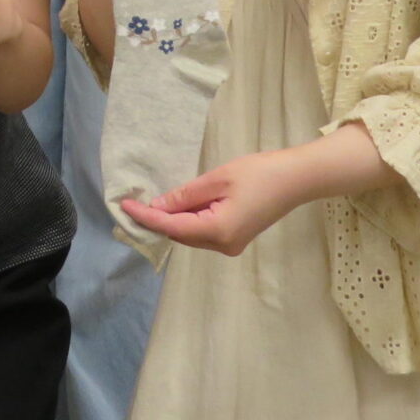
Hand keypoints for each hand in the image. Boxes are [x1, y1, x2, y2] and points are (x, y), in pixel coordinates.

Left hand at [121, 150, 305, 256]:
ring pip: (191, 235)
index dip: (146, 217)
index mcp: (218, 231)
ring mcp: (231, 245)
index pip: (172, 227)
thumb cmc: (258, 173)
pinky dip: (189, 221)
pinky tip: (180, 207)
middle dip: (157, 220)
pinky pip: (204, 232)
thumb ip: (185, 196)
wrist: (296, 179)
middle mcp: (223, 245)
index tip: (124, 206)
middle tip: (135, 203)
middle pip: (180, 234)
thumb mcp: (217, 179)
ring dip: (173, 220)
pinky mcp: (236, 239)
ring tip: (153, 203)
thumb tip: (157, 206)